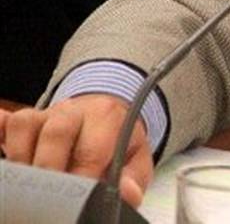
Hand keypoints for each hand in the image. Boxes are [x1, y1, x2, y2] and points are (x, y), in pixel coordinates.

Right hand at [0, 94, 152, 206]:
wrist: (106, 113)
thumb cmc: (118, 140)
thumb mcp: (135, 158)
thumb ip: (133, 177)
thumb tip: (127, 194)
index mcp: (106, 117)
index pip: (92, 147)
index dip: (84, 175)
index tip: (80, 199)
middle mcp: (73, 111)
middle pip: (56, 131)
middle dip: (50, 166)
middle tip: (51, 196)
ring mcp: (45, 115)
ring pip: (25, 124)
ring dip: (22, 156)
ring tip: (29, 184)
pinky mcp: (24, 123)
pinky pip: (6, 123)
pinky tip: (2, 153)